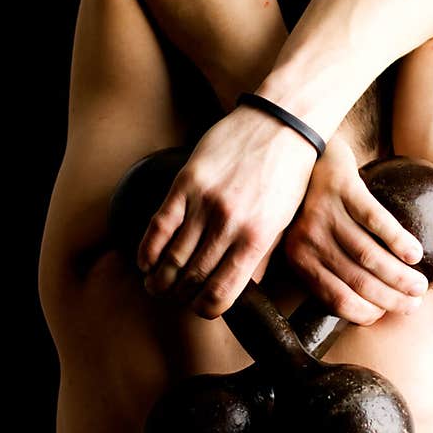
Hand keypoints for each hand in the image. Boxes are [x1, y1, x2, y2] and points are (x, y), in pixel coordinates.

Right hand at [136, 104, 317, 317]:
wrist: (281, 124)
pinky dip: (149, 248)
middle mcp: (229, 224)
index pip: (223, 291)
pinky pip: (160, 224)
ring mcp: (205, 202)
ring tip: (155, 286)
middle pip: (193, 277)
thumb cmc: (286, 174)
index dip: (206, 308)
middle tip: (174, 298)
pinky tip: (146, 261)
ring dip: (160, 279)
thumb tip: (243, 288)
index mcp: (256, 239)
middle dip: (180, 296)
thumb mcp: (282, 222)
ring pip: (172, 256)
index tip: (200, 308)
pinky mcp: (187, 182)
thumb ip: (261, 256)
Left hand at [284, 136, 428, 324]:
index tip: (387, 315)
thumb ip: (320, 270)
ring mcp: (325, 212)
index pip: (337, 299)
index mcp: (299, 260)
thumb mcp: (302, 240)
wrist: (305, 149)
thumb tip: (357, 307)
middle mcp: (308, 239)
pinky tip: (415, 253)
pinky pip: (375, 220)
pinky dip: (398, 240)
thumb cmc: (309, 204)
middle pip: (357, 281)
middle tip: (414, 304)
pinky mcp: (344, 187)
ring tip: (421, 285)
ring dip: (399, 276)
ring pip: (368, 255)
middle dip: (391, 299)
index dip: (367, 313)